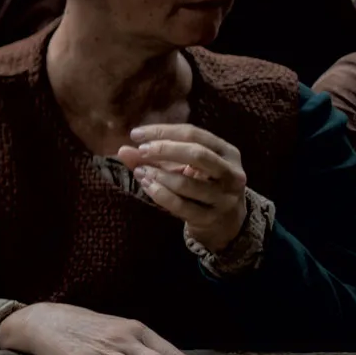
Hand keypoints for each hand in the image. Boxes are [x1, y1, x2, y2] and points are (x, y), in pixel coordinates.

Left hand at [118, 125, 249, 253]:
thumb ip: (155, 157)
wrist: (225, 222)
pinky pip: (181, 206)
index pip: (194, 134)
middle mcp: (232, 173)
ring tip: (140, 171)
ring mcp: (224, 198)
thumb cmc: (201, 185)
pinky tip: (147, 185)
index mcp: (227, 152)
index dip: (163, 132)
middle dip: (165, 150)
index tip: (135, 134)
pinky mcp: (211, 218)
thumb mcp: (184, 167)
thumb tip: (123, 150)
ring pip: (187, 183)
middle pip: (198, 154)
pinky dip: (160, 194)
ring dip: (159, 175)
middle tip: (141, 151)